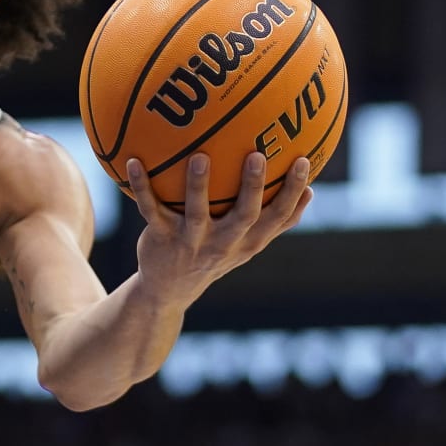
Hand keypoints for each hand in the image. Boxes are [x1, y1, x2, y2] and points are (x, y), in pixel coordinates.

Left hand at [128, 151, 312, 304]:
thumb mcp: (248, 244)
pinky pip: (151, 209)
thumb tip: (312, 190)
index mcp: (248, 241)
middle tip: (257, 155)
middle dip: (253, 187)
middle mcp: (223, 243)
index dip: (292, 192)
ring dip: (198, 185)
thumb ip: (277, 222)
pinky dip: (141, 186)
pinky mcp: (161, 239)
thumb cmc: (216, 255)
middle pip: (244, 215)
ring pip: (196, 212)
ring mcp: (191, 242)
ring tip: (200, 157)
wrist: (169, 289)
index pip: (278, 217)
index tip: (303, 161)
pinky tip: (134, 162)